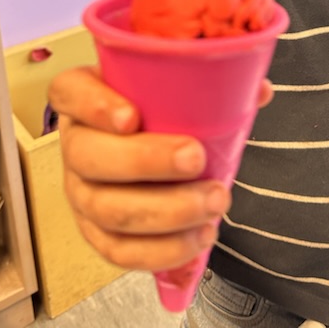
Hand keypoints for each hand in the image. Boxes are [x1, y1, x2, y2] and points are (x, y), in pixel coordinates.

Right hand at [48, 65, 271, 270]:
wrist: (148, 147)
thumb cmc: (158, 109)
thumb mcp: (175, 85)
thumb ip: (213, 79)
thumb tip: (258, 88)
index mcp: (83, 95)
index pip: (70, 92)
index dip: (94, 105)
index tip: (131, 116)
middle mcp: (75, 143)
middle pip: (90, 156)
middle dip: (147, 161)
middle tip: (196, 159)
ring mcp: (81, 191)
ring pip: (107, 208)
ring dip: (166, 211)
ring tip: (213, 202)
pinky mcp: (96, 231)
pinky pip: (118, 250)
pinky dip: (160, 250)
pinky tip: (197, 236)